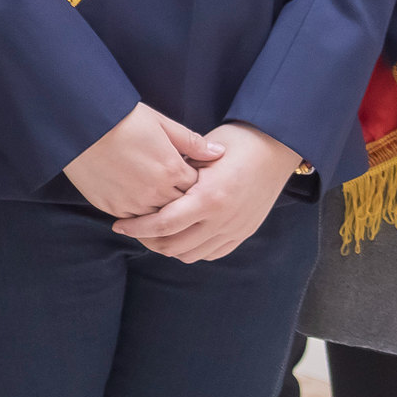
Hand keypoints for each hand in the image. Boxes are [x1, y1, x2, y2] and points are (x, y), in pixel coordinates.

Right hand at [62, 103, 221, 217]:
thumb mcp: (161, 123)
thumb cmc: (123, 118)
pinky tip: (142, 208)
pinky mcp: (114, 208)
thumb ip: (192, 142)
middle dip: (184, 203)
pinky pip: (136, 221)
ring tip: (162, 205)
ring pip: (159, 219)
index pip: (197, 189)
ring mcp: (134, 203)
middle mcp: (156, 191)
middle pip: (181, 208)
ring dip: (163, 212)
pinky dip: (141, 218)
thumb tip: (219, 153)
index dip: (198, 186)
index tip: (194, 181)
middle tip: (182, 198)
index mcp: (171, 169)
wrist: (81, 124)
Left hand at [112, 122, 303, 263]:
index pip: (164, 224)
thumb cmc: (236, 141)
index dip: (137, 228)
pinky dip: (193, 250)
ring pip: (192, 255)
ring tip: (155, 234)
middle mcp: (222, 219)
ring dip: (170, 248)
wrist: (276, 147)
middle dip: (149, 242)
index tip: (119, 225)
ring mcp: (235, 229)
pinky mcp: (244, 233)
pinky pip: (213, 254)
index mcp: (209, 197)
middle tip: (134, 230)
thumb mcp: (201, 151)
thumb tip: (149, 185)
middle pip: (174, 246)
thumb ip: (177, 172)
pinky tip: (182, 236)